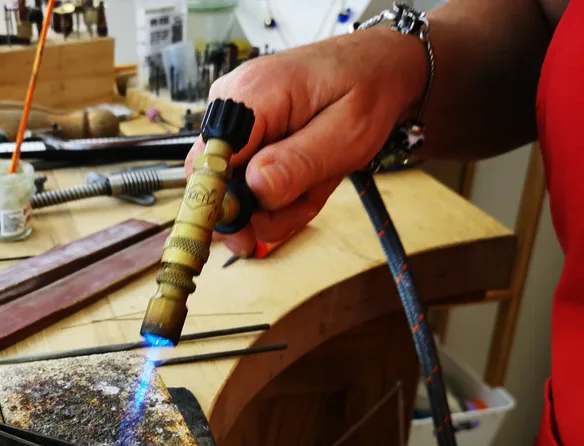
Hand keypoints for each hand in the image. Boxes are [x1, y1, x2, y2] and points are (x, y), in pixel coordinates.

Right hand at [186, 29, 427, 257]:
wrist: (375, 67)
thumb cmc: (367, 90)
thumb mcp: (346, 135)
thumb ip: (299, 164)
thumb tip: (254, 188)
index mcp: (250, 98)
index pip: (209, 166)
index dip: (223, 208)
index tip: (246, 239)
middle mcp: (230, 106)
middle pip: (215, 185)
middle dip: (262, 210)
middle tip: (305, 204)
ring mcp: (232, 122)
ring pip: (232, 192)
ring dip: (277, 205)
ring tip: (314, 184)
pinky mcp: (240, 136)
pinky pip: (244, 183)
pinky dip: (278, 193)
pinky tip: (305, 178)